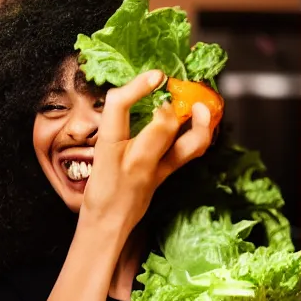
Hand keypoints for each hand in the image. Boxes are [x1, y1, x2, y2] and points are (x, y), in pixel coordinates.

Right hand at [78, 69, 215, 239]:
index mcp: (108, 150)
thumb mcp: (98, 154)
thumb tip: (131, 95)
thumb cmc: (98, 188)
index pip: (117, 109)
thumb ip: (115, 128)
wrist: (104, 226)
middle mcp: (133, 159)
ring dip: (199, 122)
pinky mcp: (166, 178)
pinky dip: (201, 134)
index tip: (155, 75)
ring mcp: (154, 171)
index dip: (136, 87)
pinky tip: (202, 120)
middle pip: (161, 127)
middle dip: (171, 108)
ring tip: (200, 106)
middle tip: (174, 93)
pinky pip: (190, 153)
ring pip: (185, 144)